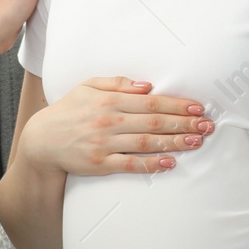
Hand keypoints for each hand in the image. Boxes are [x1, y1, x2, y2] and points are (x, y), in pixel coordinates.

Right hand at [21, 76, 213, 176]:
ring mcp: (105, 143)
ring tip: (196, 141)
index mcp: (108, 100)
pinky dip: (152, 164)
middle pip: (154, 121)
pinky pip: (131, 164)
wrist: (42, 141)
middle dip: (184, 123)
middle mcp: (108, 120)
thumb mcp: (87, 87)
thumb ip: (116, 84)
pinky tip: (170, 162)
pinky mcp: (100, 164)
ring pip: (147, 142)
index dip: (177, 104)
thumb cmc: (67, 112)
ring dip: (175, 142)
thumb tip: (146, 85)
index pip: (150, 101)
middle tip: (207, 125)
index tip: (197, 107)